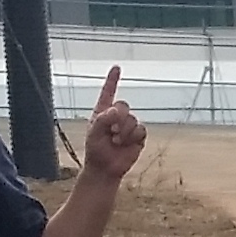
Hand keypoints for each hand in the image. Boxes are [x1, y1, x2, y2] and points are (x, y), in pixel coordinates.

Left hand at [79, 68, 146, 183]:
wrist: (105, 169)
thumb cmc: (96, 150)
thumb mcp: (94, 132)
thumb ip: (103, 118)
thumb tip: (117, 110)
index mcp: (103, 112)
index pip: (108, 92)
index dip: (113, 80)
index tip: (117, 67)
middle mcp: (117, 116)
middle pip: (123, 105)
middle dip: (118, 118)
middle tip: (111, 131)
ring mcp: (128, 126)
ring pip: (133, 119)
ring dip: (124, 132)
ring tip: (116, 142)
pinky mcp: (138, 136)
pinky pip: (141, 130)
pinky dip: (132, 138)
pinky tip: (125, 145)